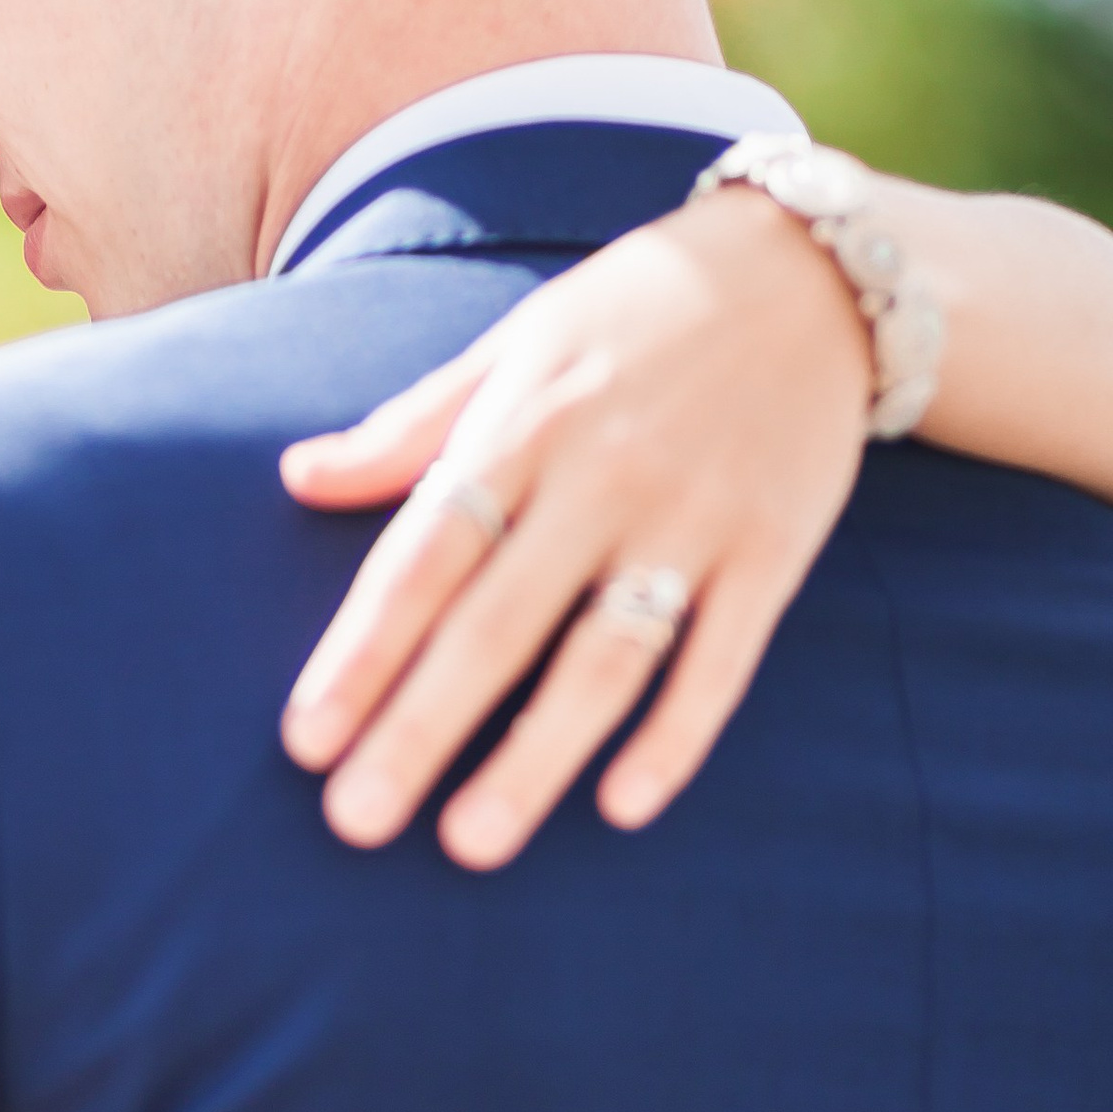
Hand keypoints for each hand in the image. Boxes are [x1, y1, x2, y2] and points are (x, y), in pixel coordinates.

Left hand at [278, 186, 872, 863]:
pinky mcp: (774, 551)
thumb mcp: (517, 343)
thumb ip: (413, 423)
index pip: (424, 554)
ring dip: (537, 756)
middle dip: (422, 726)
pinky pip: (721, 659)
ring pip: (605, 656)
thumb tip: (297, 475)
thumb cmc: (636, 311)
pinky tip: (623, 806)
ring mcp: (692, 518)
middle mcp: (602, 476)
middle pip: (498, 621)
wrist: (815, 267)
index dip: (363, 648)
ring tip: (472, 844)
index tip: (306, 738)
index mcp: (523, 425)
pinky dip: (676, 733)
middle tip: (356, 821)